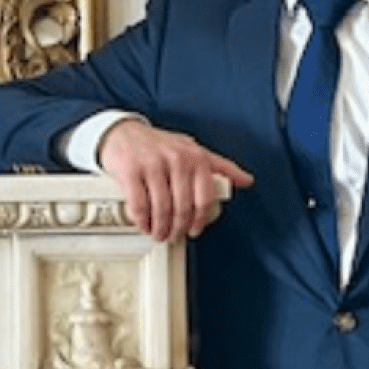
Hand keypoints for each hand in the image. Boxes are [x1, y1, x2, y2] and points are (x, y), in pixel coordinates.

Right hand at [98, 120, 252, 241]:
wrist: (122, 133)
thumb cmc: (159, 145)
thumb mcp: (193, 150)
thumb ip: (220, 167)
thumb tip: (246, 180)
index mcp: (196, 157)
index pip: (205, 198)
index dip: (199, 220)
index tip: (194, 230)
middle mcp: (176, 159)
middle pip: (183, 208)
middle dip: (178, 229)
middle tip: (173, 236)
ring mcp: (153, 165)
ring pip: (162, 210)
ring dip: (160, 229)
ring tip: (158, 233)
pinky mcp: (131, 171)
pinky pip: (139, 206)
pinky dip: (142, 221)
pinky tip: (144, 223)